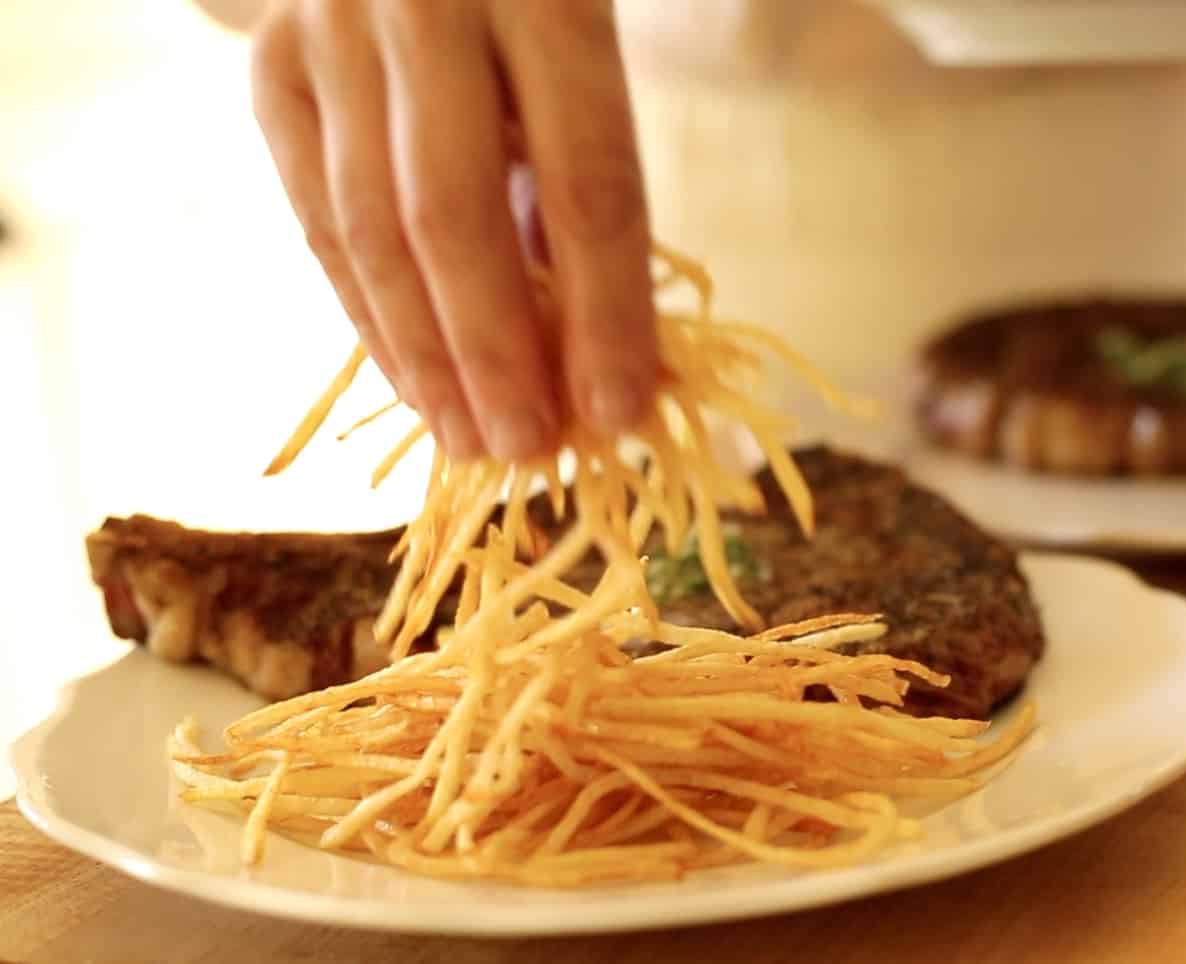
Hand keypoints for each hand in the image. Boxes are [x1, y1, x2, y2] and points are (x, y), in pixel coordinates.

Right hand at [251, 0, 659, 459]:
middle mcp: (421, 2)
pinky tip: (413, 382)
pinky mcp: (272, 65)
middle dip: (496, 355)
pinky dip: (367, 313)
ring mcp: (329, 32)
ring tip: (472, 442)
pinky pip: (316, 217)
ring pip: (369, 228)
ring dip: (422, 356)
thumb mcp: (587, 54)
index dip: (606, 313)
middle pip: (455, 216)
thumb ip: (582, 177)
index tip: (621, 411)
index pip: (586, 181)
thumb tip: (588, 354)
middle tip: (531, 452)